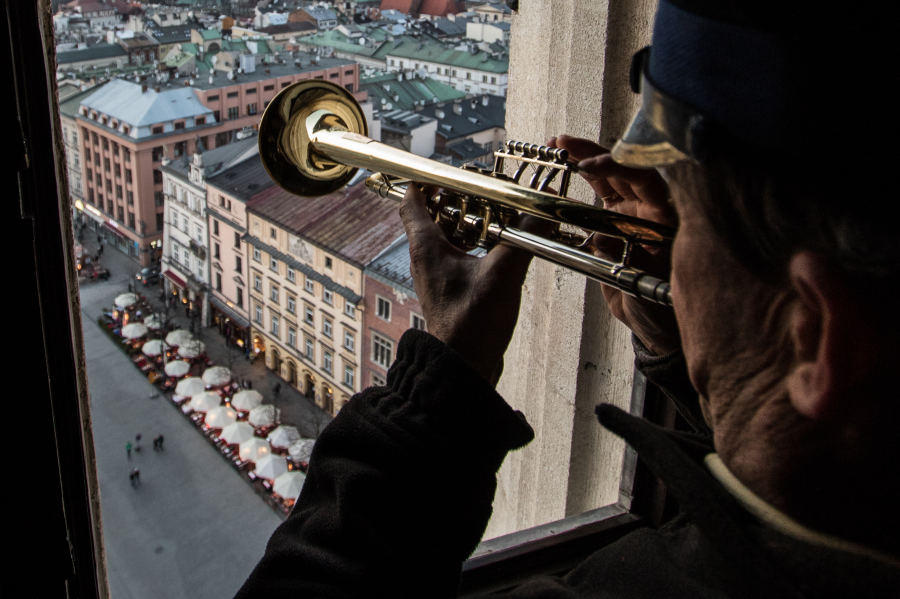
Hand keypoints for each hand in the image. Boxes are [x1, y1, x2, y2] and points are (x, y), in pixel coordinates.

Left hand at [400, 185, 544, 385]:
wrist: (464, 368)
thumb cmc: (471, 325)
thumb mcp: (502, 275)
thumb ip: (523, 239)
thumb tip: (543, 214)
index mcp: (427, 247)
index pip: (412, 200)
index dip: (427, 180)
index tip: (450, 170)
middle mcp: (426, 259)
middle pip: (433, 215)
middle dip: (459, 199)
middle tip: (485, 190)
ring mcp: (438, 276)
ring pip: (448, 237)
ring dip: (470, 223)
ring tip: (497, 213)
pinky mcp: (452, 290)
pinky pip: (459, 257)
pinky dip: (476, 246)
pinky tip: (501, 248)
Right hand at [549, 135, 680, 354]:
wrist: (656, 323)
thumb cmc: (660, 308)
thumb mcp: (644, 289)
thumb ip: (627, 266)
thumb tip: (603, 242)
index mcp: (666, 218)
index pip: (644, 178)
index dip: (617, 167)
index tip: (588, 166)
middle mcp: (651, 209)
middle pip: (624, 168)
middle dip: (593, 152)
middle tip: (562, 144)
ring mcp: (634, 212)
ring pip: (610, 176)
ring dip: (584, 158)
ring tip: (557, 146)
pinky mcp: (617, 220)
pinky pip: (601, 191)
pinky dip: (583, 178)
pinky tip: (564, 166)